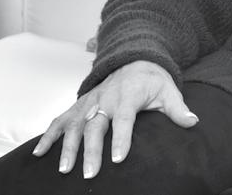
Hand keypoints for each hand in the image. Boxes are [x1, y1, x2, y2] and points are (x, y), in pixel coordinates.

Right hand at [32, 60, 197, 178]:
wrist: (134, 59)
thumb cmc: (152, 80)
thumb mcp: (168, 90)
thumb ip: (178, 108)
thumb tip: (193, 121)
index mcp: (128, 95)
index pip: (124, 118)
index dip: (122, 138)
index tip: (118, 159)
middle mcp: (105, 98)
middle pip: (96, 125)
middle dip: (92, 150)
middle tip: (90, 173)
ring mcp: (89, 102)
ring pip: (75, 124)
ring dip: (67, 146)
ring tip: (64, 169)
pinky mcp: (79, 105)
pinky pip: (60, 120)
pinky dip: (48, 136)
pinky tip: (38, 154)